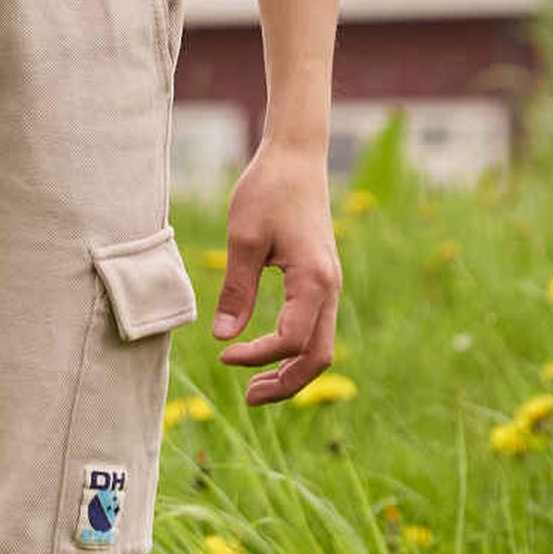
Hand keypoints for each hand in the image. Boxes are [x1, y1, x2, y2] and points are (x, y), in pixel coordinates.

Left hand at [206, 142, 340, 403]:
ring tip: (255, 386)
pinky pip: (316, 327)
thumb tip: (222, 338)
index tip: (223, 354)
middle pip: (318, 357)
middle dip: (285, 384)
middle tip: (247, 398)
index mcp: (313, 279)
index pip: (290, 340)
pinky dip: (296, 350)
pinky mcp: (322, 279)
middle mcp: (330, 288)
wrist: (296, 156)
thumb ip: (235, 290)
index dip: (257, 357)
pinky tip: (269, 352)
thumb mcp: (243, 239)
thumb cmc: (268, 189)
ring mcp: (330, 284)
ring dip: (291, 371)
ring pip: (321, 346)